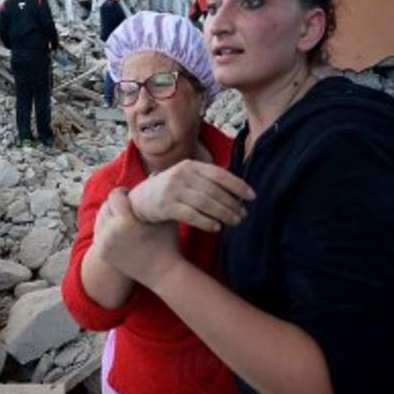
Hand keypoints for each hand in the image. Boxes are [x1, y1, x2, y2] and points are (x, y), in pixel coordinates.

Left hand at [93, 188, 183, 289]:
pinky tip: (116, 225)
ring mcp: (104, 244)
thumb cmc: (166, 241)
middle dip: (115, 204)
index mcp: (125, 221)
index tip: (130, 194)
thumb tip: (155, 172)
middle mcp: (111, 232)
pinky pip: (98, 231)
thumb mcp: (163, 216)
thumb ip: (157, 194)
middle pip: (105, 206)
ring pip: (99, 218)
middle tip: (124, 203)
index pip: (115, 196)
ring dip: (108, 214)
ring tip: (120, 213)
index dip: (122, 193)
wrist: (161, 272)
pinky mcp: (102, 252)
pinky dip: (105, 226)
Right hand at [128, 159, 254, 232]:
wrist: (141, 200)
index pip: (219, 174)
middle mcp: (182, 175)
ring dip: (223, 213)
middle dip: (232, 204)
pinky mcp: (165, 206)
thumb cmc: (172, 190)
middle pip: (214, 190)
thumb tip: (239, 191)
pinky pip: (191, 215)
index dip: (238, 185)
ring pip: (204, 203)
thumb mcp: (187, 178)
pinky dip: (206, 221)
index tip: (252, 196)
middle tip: (243, 214)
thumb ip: (208, 180)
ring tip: (234, 222)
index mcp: (191, 165)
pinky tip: (217, 227)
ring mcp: (172, 190)